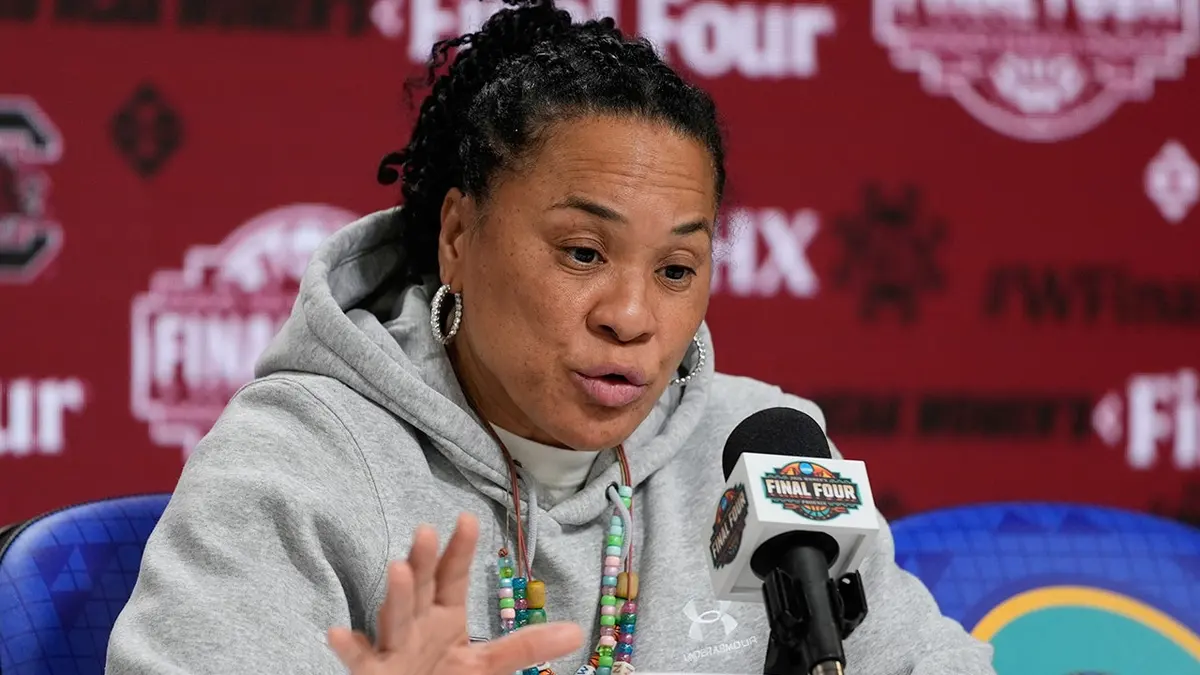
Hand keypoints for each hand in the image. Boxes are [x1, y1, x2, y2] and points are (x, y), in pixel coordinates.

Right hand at [327, 513, 583, 674]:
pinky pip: (360, 661)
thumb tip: (578, 630)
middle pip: (422, 588)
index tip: (469, 518)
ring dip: (395, 595)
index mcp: (444, 616)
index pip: (453, 576)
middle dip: (423, 561)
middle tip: (426, 529)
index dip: (460, 550)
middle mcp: (417, 625)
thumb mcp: (487, 665)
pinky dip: (349, 647)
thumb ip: (526, 647)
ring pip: (395, 619)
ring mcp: (394, 649)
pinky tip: (338, 632)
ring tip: (396, 567)